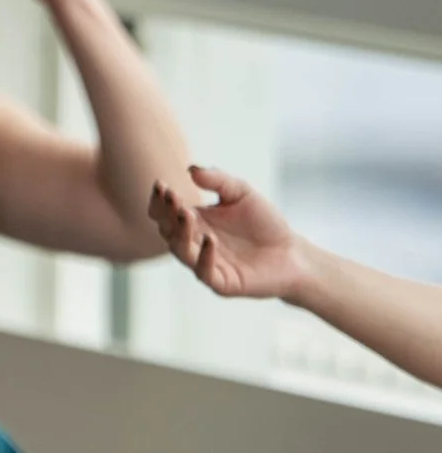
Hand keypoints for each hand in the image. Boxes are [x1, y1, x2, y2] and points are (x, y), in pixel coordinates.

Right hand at [151, 163, 306, 304]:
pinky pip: (204, 272)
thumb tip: (191, 170)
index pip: (165, 212)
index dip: (160, 200)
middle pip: (167, 230)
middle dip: (166, 213)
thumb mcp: (242, 193)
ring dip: (180, 233)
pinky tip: (210, 240)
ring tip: (186, 214)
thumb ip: (218, 180)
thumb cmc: (265, 223)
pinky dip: (204, 257)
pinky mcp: (222, 282)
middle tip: (172, 197)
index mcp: (195, 222)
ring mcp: (206, 264)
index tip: (162, 184)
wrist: (293, 252)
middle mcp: (195, 243)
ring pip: (181, 251)